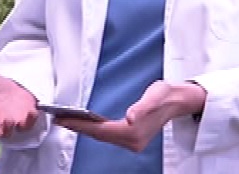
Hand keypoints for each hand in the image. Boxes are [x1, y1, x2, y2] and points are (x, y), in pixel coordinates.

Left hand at [54, 80, 205, 152]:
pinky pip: (108, 135)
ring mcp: (132, 142)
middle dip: (78, 128)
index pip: (101, 130)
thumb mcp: (155, 95)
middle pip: (99, 136)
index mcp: (134, 133)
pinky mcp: (132, 138)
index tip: (64, 119)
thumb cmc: (166, 95)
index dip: (81, 125)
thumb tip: (130, 118)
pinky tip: (85, 123)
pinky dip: (94, 129)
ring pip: (102, 137)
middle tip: (58, 118)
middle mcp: (132, 142)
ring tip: (67, 120)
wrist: (179, 100)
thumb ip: (143, 107)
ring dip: (84, 129)